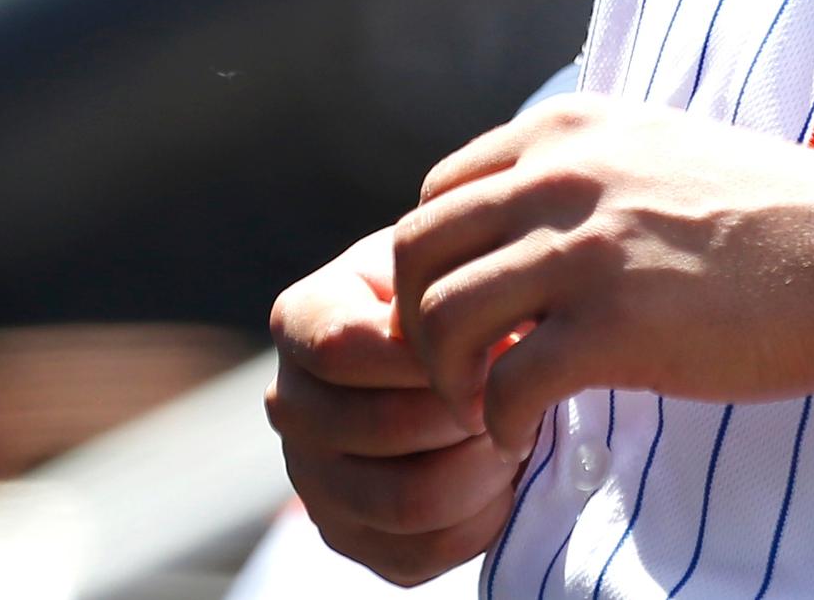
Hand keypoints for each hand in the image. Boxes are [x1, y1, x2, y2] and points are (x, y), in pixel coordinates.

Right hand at [266, 230, 518, 583]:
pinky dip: (479, 519)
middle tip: (523, 393)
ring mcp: (311, 477)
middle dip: (471, 411)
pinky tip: (502, 479)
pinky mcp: (346, 536)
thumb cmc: (464, 296)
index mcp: (302, 320)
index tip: (497, 340)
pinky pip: (418, 551)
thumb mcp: (458, 262)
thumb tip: (495, 340)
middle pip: (382, 426)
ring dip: (482, 469)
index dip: (430, 351)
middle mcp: (291, 402)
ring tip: (518, 434)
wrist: (468, 357)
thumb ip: (456, 284)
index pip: (342, 346)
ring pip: (405, 499)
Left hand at [391, 93, 813, 457]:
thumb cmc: (778, 213)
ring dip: (446, 378)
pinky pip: (502, 386)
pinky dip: (497, 423)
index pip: (439, 193)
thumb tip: (524, 221)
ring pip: (439, 319)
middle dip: (416, 323)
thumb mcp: (663, 148)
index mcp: (573, 129)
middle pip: (415, 253)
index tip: (470, 310)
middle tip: (458, 367)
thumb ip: (586, 169)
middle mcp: (565, 175)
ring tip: (485, 404)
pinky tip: (526, 432)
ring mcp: (587, 249)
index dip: (436, 263)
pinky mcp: (614, 326)